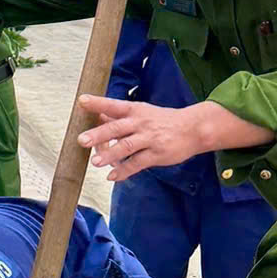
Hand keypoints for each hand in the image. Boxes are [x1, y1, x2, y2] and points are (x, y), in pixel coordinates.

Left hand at [77, 93, 198, 181]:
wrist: (194, 128)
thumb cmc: (163, 120)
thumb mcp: (143, 112)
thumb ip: (121, 117)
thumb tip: (98, 116)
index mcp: (135, 110)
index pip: (114, 105)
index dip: (98, 103)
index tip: (82, 101)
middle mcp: (140, 123)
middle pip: (117, 128)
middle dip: (99, 134)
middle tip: (82, 140)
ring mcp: (149, 139)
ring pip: (126, 147)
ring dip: (110, 154)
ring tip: (95, 162)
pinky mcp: (157, 154)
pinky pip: (137, 163)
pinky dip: (124, 171)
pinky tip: (112, 176)